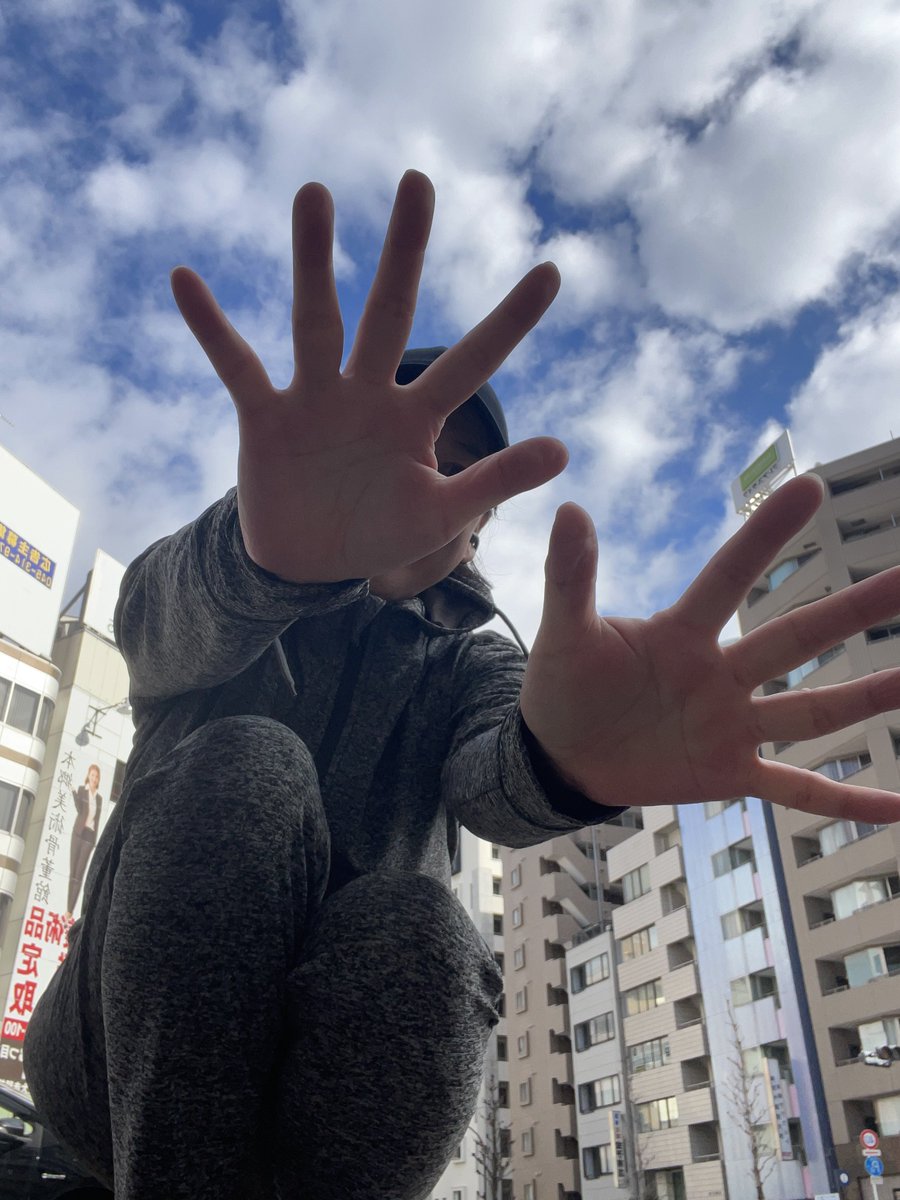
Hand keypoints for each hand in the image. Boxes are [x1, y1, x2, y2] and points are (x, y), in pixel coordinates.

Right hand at [170, 171, 567, 582]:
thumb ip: (494, 482)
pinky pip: (237, 365)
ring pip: (316, 321)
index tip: (552, 271)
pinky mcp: (264, 417)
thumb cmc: (379, 532)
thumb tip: (563, 449)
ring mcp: (314, 398)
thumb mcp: (441, 515)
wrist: (307, 565)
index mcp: (416, 416)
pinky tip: (186, 279)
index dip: (510, 322)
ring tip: (315, 194)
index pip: (471, 363)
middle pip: (389, 314)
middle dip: (405, 254)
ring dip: (313, 261)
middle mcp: (368, 392)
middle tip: (419, 181)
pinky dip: (211, 328)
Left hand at [520, 474, 899, 820]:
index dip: (764, 535)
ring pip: (813, 710)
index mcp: (681, 633)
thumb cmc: (563, 685)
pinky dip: (846, 800)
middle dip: (854, 609)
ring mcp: (731, 725)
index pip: (729, 576)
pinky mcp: (730, 772)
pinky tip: (896, 807)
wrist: (558, 755)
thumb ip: (571, 577)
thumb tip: (569, 508)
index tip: (808, 486)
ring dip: (868, 696)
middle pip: (796, 637)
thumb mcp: (563, 634)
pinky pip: (798, 789)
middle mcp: (720, 673)